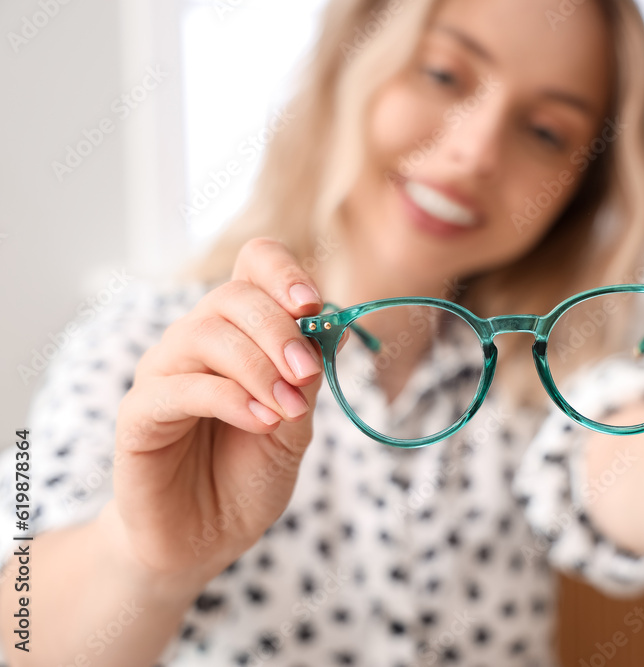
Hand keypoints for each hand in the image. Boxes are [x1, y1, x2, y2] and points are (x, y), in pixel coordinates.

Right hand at [112, 238, 333, 579]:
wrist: (206, 539)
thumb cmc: (248, 475)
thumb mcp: (296, 423)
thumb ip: (307, 376)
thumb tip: (328, 327)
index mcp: (238, 332)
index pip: (251, 264)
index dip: (282, 272)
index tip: (313, 305)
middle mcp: (195, 342)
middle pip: (231, 295)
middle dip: (279, 330)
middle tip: (306, 374)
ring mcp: (162, 374)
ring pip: (203, 333)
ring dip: (257, 367)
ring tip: (287, 409)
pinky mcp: (138, 415)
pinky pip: (180, 388)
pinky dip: (230, 399)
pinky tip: (262, 422)